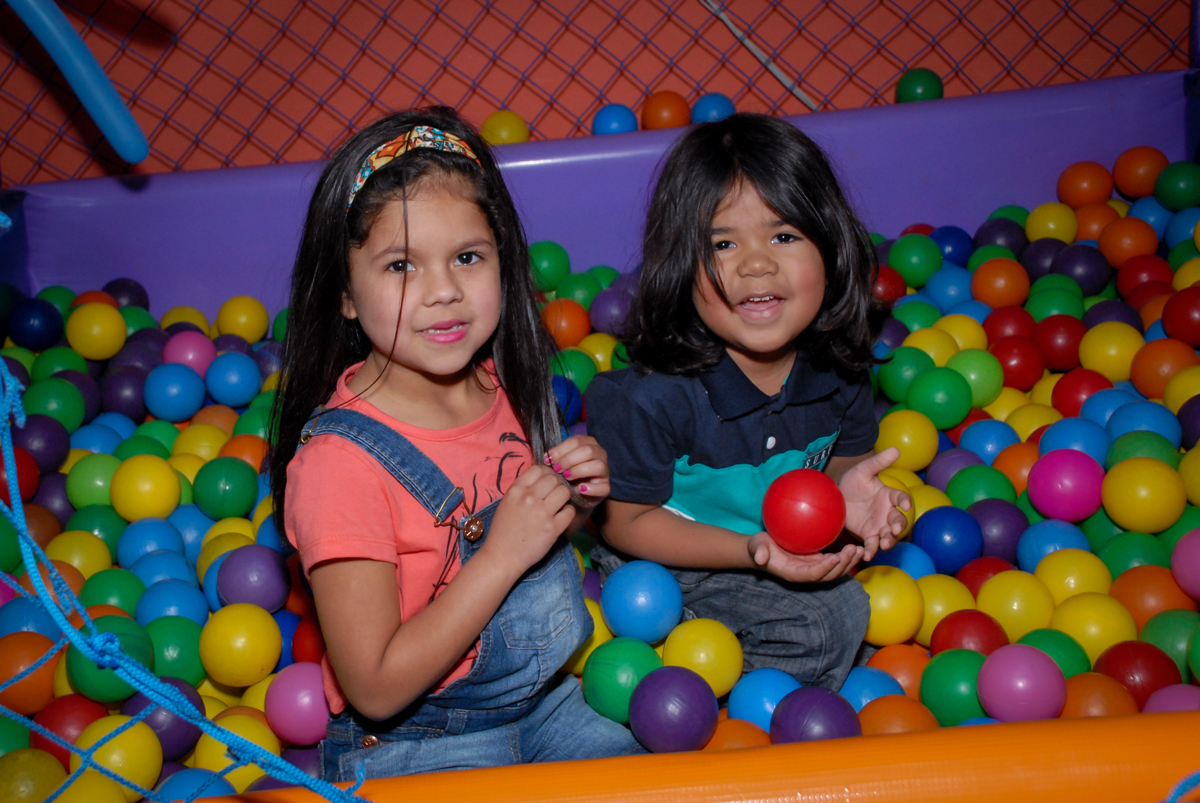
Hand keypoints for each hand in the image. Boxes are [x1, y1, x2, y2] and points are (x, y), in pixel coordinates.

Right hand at [484, 464, 574, 574]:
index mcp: (516, 490)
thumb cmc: (503, 531)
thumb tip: (541, 478)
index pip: (538, 469)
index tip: (547, 481)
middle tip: (554, 494)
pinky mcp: (553, 528)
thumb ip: (522, 490)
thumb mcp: (507, 503)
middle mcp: (529, 498)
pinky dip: (568, 513)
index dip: (546, 473)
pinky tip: (561, 517)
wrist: (502, 556)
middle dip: (557, 485)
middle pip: (554, 479)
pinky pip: (570, 511)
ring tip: (559, 505)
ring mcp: (542, 513)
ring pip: (564, 491)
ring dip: (564, 497)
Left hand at [545, 435, 609, 512]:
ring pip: (599, 466)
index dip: (561, 449)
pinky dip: (592, 488)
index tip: (548, 459)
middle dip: (569, 459)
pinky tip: (579, 489)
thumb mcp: (561, 462)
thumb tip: (547, 457)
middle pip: (589, 450)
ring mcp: (605, 471)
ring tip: (566, 477)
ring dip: (580, 470)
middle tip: (556, 469)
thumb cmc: (566, 474)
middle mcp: (600, 455)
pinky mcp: (606, 488)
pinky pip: (604, 487)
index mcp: (589, 444)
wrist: (574, 495)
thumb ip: (555, 457)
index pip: (577, 441)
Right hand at [747, 532, 863, 582]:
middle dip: (842, 565)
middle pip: (829, 575)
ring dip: (849, 562)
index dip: (824, 568)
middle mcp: (806, 574)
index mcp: (794, 574)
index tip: (835, 558)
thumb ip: (759, 553)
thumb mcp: (756, 547)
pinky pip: (835, 562)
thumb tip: (760, 558)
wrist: (762, 549)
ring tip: (859, 550)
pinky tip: (855, 547)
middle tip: (853, 550)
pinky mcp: (817, 561)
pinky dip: (846, 557)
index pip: (812, 574)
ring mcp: (813, 568)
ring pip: (835, 571)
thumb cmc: (758, 547)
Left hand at [838, 447, 911, 559]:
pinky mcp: (868, 534)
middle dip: (899, 526)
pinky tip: (866, 555)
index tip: (904, 504)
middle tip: (894, 530)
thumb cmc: (853, 482)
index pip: (900, 498)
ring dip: (889, 541)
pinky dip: (871, 551)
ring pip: (889, 535)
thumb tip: (896, 449)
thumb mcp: (863, 470)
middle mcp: (887, 512)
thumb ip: (878, 462)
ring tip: (884, 545)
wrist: (836, 497)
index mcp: (889, 495)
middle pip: (898, 520)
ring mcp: (879, 524)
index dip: (904, 501)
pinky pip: (873, 544)